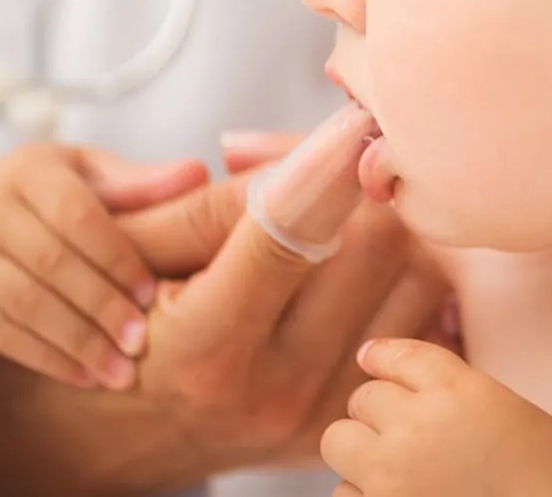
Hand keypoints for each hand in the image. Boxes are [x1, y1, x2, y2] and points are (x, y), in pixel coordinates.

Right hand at [0, 143, 207, 388]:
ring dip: (75, 341)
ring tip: (120, 371)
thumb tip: (198, 174)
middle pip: (49, 264)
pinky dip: (45, 358)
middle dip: (99, 306)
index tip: (153, 292)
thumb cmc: (69, 192)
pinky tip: (86, 376)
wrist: (2, 211)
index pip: (76, 216)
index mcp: (29, 170)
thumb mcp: (102, 177)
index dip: (116, 256)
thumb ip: (145, 183)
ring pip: (23, 304)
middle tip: (140, 341)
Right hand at [103, 109, 452, 487]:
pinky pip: (428, 323)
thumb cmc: (122, 325)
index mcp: (204, 347)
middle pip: (376, 245)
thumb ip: (203, 205)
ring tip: (356, 212)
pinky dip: (410, 281)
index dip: (326, 166)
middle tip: (350, 159)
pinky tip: (371, 269)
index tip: (352, 120)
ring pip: (418, 279)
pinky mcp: (352, 415)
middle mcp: (272, 390)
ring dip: (397, 229)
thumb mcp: (132, 258)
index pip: (289, 235)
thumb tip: (291, 157)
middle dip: (367, 186)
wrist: (132, 431)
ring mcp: (321, 411)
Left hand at [321, 339, 551, 496]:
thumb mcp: (503, 405)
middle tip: (406, 436)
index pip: (396, 356)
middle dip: (378, 414)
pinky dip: (363, 494)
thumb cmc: (541, 472)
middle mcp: (417, 424)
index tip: (374, 361)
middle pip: (362, 399)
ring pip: (339, 441)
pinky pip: (343, 493)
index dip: (383, 360)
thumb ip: (447, 383)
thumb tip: (373, 358)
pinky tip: (395, 496)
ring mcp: (393, 474)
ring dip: (362, 454)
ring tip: (397, 472)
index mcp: (455, 389)